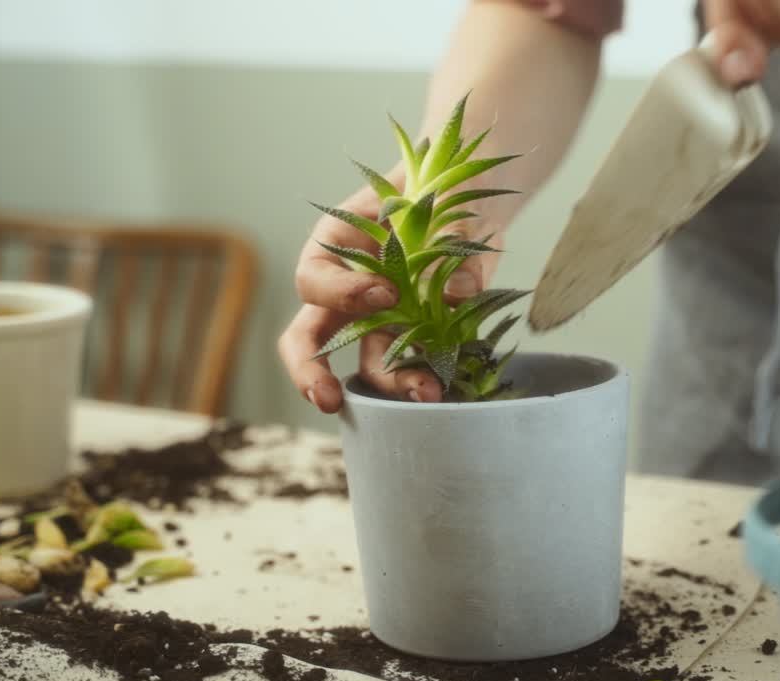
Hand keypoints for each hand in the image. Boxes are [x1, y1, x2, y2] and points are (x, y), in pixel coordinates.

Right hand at [277, 169, 498, 412]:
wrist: (469, 195)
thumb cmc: (440, 182)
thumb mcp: (446, 193)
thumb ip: (452, 232)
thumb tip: (458, 291)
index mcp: (337, 243)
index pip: (315, 277)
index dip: (342, 292)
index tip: (386, 293)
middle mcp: (349, 287)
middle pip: (310, 335)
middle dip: (311, 371)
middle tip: (329, 400)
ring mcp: (382, 315)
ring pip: (368, 361)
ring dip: (392, 385)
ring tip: (427, 396)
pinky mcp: (419, 332)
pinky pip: (415, 363)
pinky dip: (431, 377)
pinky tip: (453, 386)